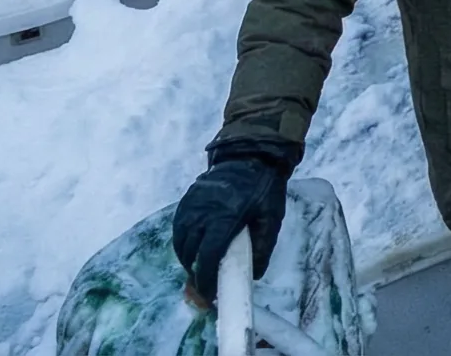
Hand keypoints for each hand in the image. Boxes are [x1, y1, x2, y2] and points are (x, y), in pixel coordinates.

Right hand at [171, 142, 295, 299]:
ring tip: (201, 268)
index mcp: (224, 218)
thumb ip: (263, 247)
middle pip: (190, 254)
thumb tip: (254, 275)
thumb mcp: (271, 217)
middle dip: (195, 273)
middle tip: (206, 284)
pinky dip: (183, 244)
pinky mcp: (185, 201)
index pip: (207, 257)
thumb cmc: (264, 188)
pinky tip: (194, 249)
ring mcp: (190, 206)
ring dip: (188, 259)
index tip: (208, 295)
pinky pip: (178, 230)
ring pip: (181, 243)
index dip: (205, 280)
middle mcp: (201, 213)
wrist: (250, 155)